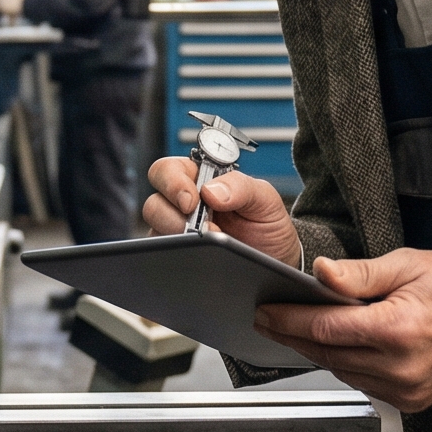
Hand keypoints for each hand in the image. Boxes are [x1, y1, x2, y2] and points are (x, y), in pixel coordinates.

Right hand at [142, 156, 300, 265]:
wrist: (277, 261)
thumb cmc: (267, 225)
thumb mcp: (265, 199)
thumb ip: (241, 186)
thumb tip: (210, 190)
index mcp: (200, 179)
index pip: (167, 170)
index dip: (172, 182)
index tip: (191, 200)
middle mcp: (182, 204)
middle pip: (154, 203)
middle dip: (174, 217)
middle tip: (203, 228)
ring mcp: (177, 232)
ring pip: (154, 232)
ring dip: (179, 238)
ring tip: (210, 244)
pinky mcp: (178, 256)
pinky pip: (164, 255)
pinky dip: (180, 255)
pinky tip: (202, 257)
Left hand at [255, 249, 431, 412]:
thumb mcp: (408, 265)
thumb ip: (359, 274)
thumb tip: (321, 273)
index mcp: (396, 330)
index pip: (325, 328)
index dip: (289, 320)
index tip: (266, 312)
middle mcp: (400, 367)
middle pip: (327, 354)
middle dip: (293, 336)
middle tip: (268, 321)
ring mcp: (406, 389)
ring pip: (343, 373)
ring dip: (318, 353)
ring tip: (298, 331)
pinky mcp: (412, 401)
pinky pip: (365, 385)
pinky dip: (347, 366)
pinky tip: (339, 348)